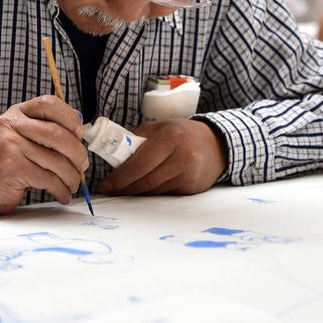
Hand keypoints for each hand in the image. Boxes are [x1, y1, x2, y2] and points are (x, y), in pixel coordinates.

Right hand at [0, 95, 86, 216]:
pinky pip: (48, 179)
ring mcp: (9, 145)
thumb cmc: (6, 164)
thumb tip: (81, 139)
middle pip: (57, 134)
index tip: (79, 135)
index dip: (70, 118)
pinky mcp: (12, 168)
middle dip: (77, 153)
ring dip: (72, 176)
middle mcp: (10, 125)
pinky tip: (63, 194)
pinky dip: (61, 190)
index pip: (49, 103)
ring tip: (73, 184)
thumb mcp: (21, 138)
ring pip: (56, 160)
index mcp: (16, 113)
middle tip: (83, 165)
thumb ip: (45, 132)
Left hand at [99, 119, 227, 195]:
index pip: (140, 163)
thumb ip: (136, 140)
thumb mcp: (158, 128)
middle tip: (109, 190)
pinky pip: (165, 194)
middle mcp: (182, 157)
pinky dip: (151, 193)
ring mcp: (189, 175)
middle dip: (124, 188)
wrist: (216, 144)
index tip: (106, 184)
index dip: (120, 177)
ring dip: (136, 192)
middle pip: (146, 181)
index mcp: (170, 138)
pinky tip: (145, 187)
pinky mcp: (192, 189)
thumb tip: (112, 157)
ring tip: (124, 188)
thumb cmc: (181, 133)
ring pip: (154, 191)